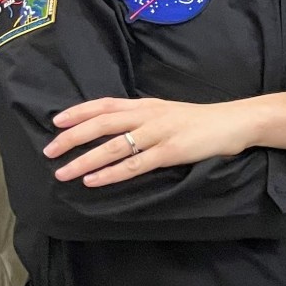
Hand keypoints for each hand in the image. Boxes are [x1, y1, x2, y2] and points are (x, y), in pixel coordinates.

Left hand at [46, 95, 285, 186]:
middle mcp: (149, 115)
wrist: (235, 122)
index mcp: (147, 105)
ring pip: (114, 145)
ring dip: (85, 159)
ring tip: (63, 172)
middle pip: (103, 123)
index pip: (105, 104)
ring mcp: (160, 133)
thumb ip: (143, 118)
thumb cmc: (201, 121)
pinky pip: (135, 164)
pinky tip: (94, 181)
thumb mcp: (168, 113)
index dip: (79, 112)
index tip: (56, 121)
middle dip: (73, 137)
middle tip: (49, 150)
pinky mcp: (171, 152)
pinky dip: (111, 173)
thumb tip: (115, 129)